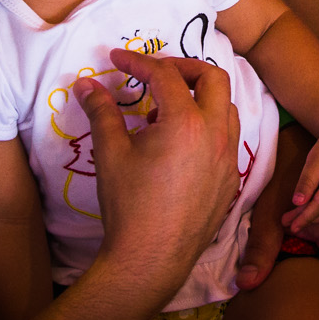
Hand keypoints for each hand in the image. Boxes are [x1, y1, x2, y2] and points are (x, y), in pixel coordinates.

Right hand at [77, 49, 239, 287]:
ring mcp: (229, 159)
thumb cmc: (128, 204)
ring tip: (164, 113)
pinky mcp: (231, 181)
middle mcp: (216, 135)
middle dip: (184, 68)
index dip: (138, 62)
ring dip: (200, 98)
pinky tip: (180, 145)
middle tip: (155, 74)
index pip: (165, 75)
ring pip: (227, 108)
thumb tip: (87, 84)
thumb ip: (102, 112)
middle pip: (214, 78)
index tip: (117, 60)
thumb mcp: (110, 153)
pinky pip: (229, 139)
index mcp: (186, 122)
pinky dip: (208, 127)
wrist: (150, 258)